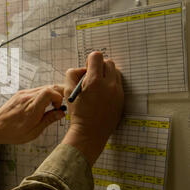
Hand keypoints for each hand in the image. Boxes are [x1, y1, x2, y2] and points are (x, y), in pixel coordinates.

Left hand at [0, 85, 65, 144]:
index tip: (59, 107)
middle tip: (61, 104)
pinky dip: (44, 95)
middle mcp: (27, 97)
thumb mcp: (34, 131)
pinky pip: (37, 90)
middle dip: (59, 94)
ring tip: (53, 106)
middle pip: (50, 87)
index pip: (50, 91)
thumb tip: (61, 113)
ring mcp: (24, 94)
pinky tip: (44, 105)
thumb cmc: (12, 132)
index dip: (59, 97)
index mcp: (32, 108)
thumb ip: (48, 120)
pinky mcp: (21, 94)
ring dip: (52, 94)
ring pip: (44, 87)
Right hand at [62, 51, 123, 165]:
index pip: (96, 56)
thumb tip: (82, 69)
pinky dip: (111, 85)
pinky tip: (102, 95)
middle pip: (108, 62)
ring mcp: (118, 92)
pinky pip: (118, 84)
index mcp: (94, 81)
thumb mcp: (67, 91)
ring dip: (107, 75)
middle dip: (99, 66)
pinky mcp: (122, 99)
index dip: (90, 60)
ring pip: (115, 72)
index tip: (86, 69)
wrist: (90, 133)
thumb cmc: (78, 113)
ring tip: (97, 87)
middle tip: (91, 78)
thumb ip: (72, 74)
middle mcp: (109, 85)